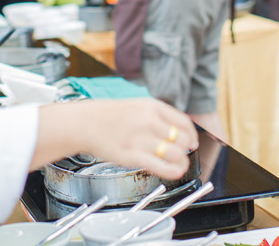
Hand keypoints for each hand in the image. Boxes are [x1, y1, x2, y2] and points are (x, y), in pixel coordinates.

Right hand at [77, 98, 198, 179]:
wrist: (85, 122)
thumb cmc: (111, 115)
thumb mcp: (138, 105)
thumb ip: (158, 115)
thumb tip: (179, 128)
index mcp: (151, 107)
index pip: (183, 122)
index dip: (192, 134)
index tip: (193, 141)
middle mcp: (148, 121)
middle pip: (181, 138)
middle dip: (187, 148)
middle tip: (185, 153)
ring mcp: (140, 138)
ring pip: (174, 153)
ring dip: (182, 161)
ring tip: (180, 164)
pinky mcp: (130, 156)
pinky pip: (159, 165)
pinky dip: (172, 170)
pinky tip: (175, 172)